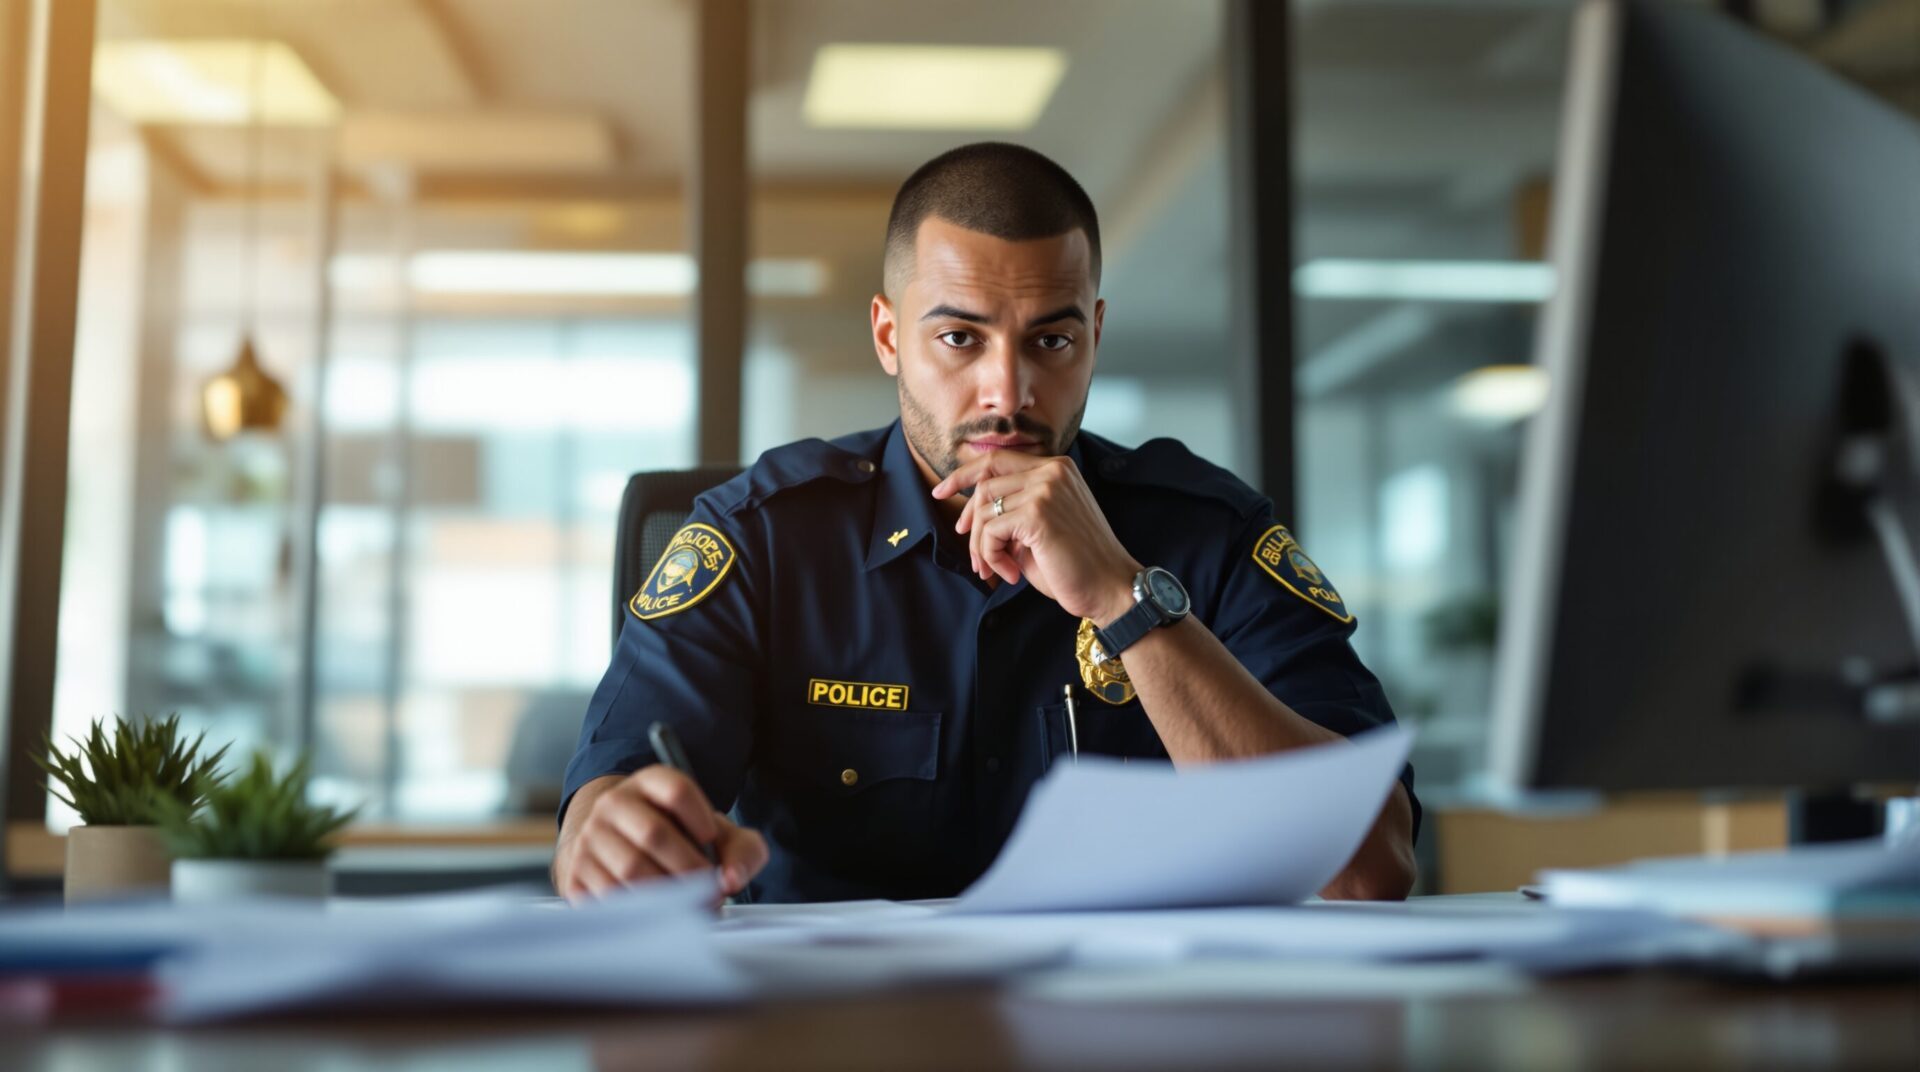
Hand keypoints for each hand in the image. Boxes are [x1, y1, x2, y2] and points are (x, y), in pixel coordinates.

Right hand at [553, 766, 767, 902]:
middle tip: (710, 890)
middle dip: (690, 869)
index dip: (701, 818)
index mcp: (648, 783)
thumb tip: (730, 880)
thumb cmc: (677, 842)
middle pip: (654, 833)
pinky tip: (659, 913)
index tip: (710, 840)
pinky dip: (642, 912)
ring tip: (689, 904)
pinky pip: (611, 897)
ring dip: (669, 895)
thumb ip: (742, 850)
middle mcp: (613, 804)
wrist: (614, 849)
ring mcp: (589, 838)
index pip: (676, 790)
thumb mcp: (713, 835)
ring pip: (632, 869)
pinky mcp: (575, 873)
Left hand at [931, 451, 1141, 623]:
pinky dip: (991, 556)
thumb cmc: (1076, 565)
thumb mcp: (1039, 529)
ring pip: (984, 510)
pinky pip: (990, 531)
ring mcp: (1046, 489)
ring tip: (997, 570)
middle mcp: (1052, 471)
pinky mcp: (1037, 513)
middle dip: (970, 522)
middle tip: (976, 558)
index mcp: (1056, 468)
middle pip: (985, 484)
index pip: (997, 460)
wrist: (1111, 588)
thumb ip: (1012, 512)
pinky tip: (1011, 574)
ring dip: (981, 547)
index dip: (963, 475)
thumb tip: (969, 516)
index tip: (941, 492)